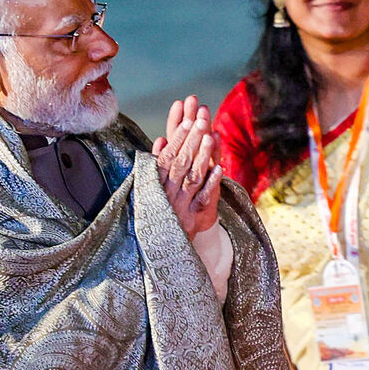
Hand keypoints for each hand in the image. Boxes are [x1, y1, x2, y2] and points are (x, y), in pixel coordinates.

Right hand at [152, 96, 222, 241]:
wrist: (160, 250)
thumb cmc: (155, 213)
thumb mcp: (148, 189)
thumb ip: (155, 165)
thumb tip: (160, 139)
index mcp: (154, 184)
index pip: (166, 157)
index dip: (177, 139)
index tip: (187, 121)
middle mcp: (166, 192)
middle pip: (181, 162)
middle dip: (191, 140)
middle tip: (202, 119)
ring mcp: (180, 204)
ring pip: (192, 176)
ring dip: (201, 156)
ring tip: (210, 136)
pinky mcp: (192, 217)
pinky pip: (203, 198)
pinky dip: (211, 183)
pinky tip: (220, 168)